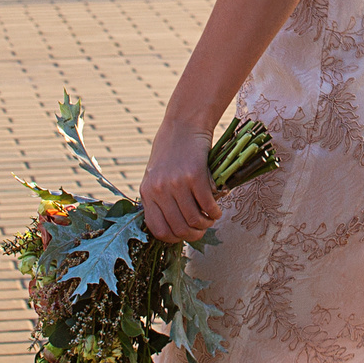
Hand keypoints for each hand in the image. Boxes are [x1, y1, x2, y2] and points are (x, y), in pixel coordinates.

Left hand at [141, 116, 221, 243]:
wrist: (184, 124)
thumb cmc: (171, 151)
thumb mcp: (156, 175)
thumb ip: (159, 198)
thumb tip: (173, 226)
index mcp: (147, 192)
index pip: (158, 230)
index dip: (174, 238)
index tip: (184, 234)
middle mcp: (159, 189)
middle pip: (178, 228)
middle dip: (194, 234)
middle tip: (202, 229)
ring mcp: (176, 183)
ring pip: (194, 219)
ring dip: (206, 224)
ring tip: (210, 218)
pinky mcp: (195, 175)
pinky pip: (207, 205)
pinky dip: (215, 212)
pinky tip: (217, 209)